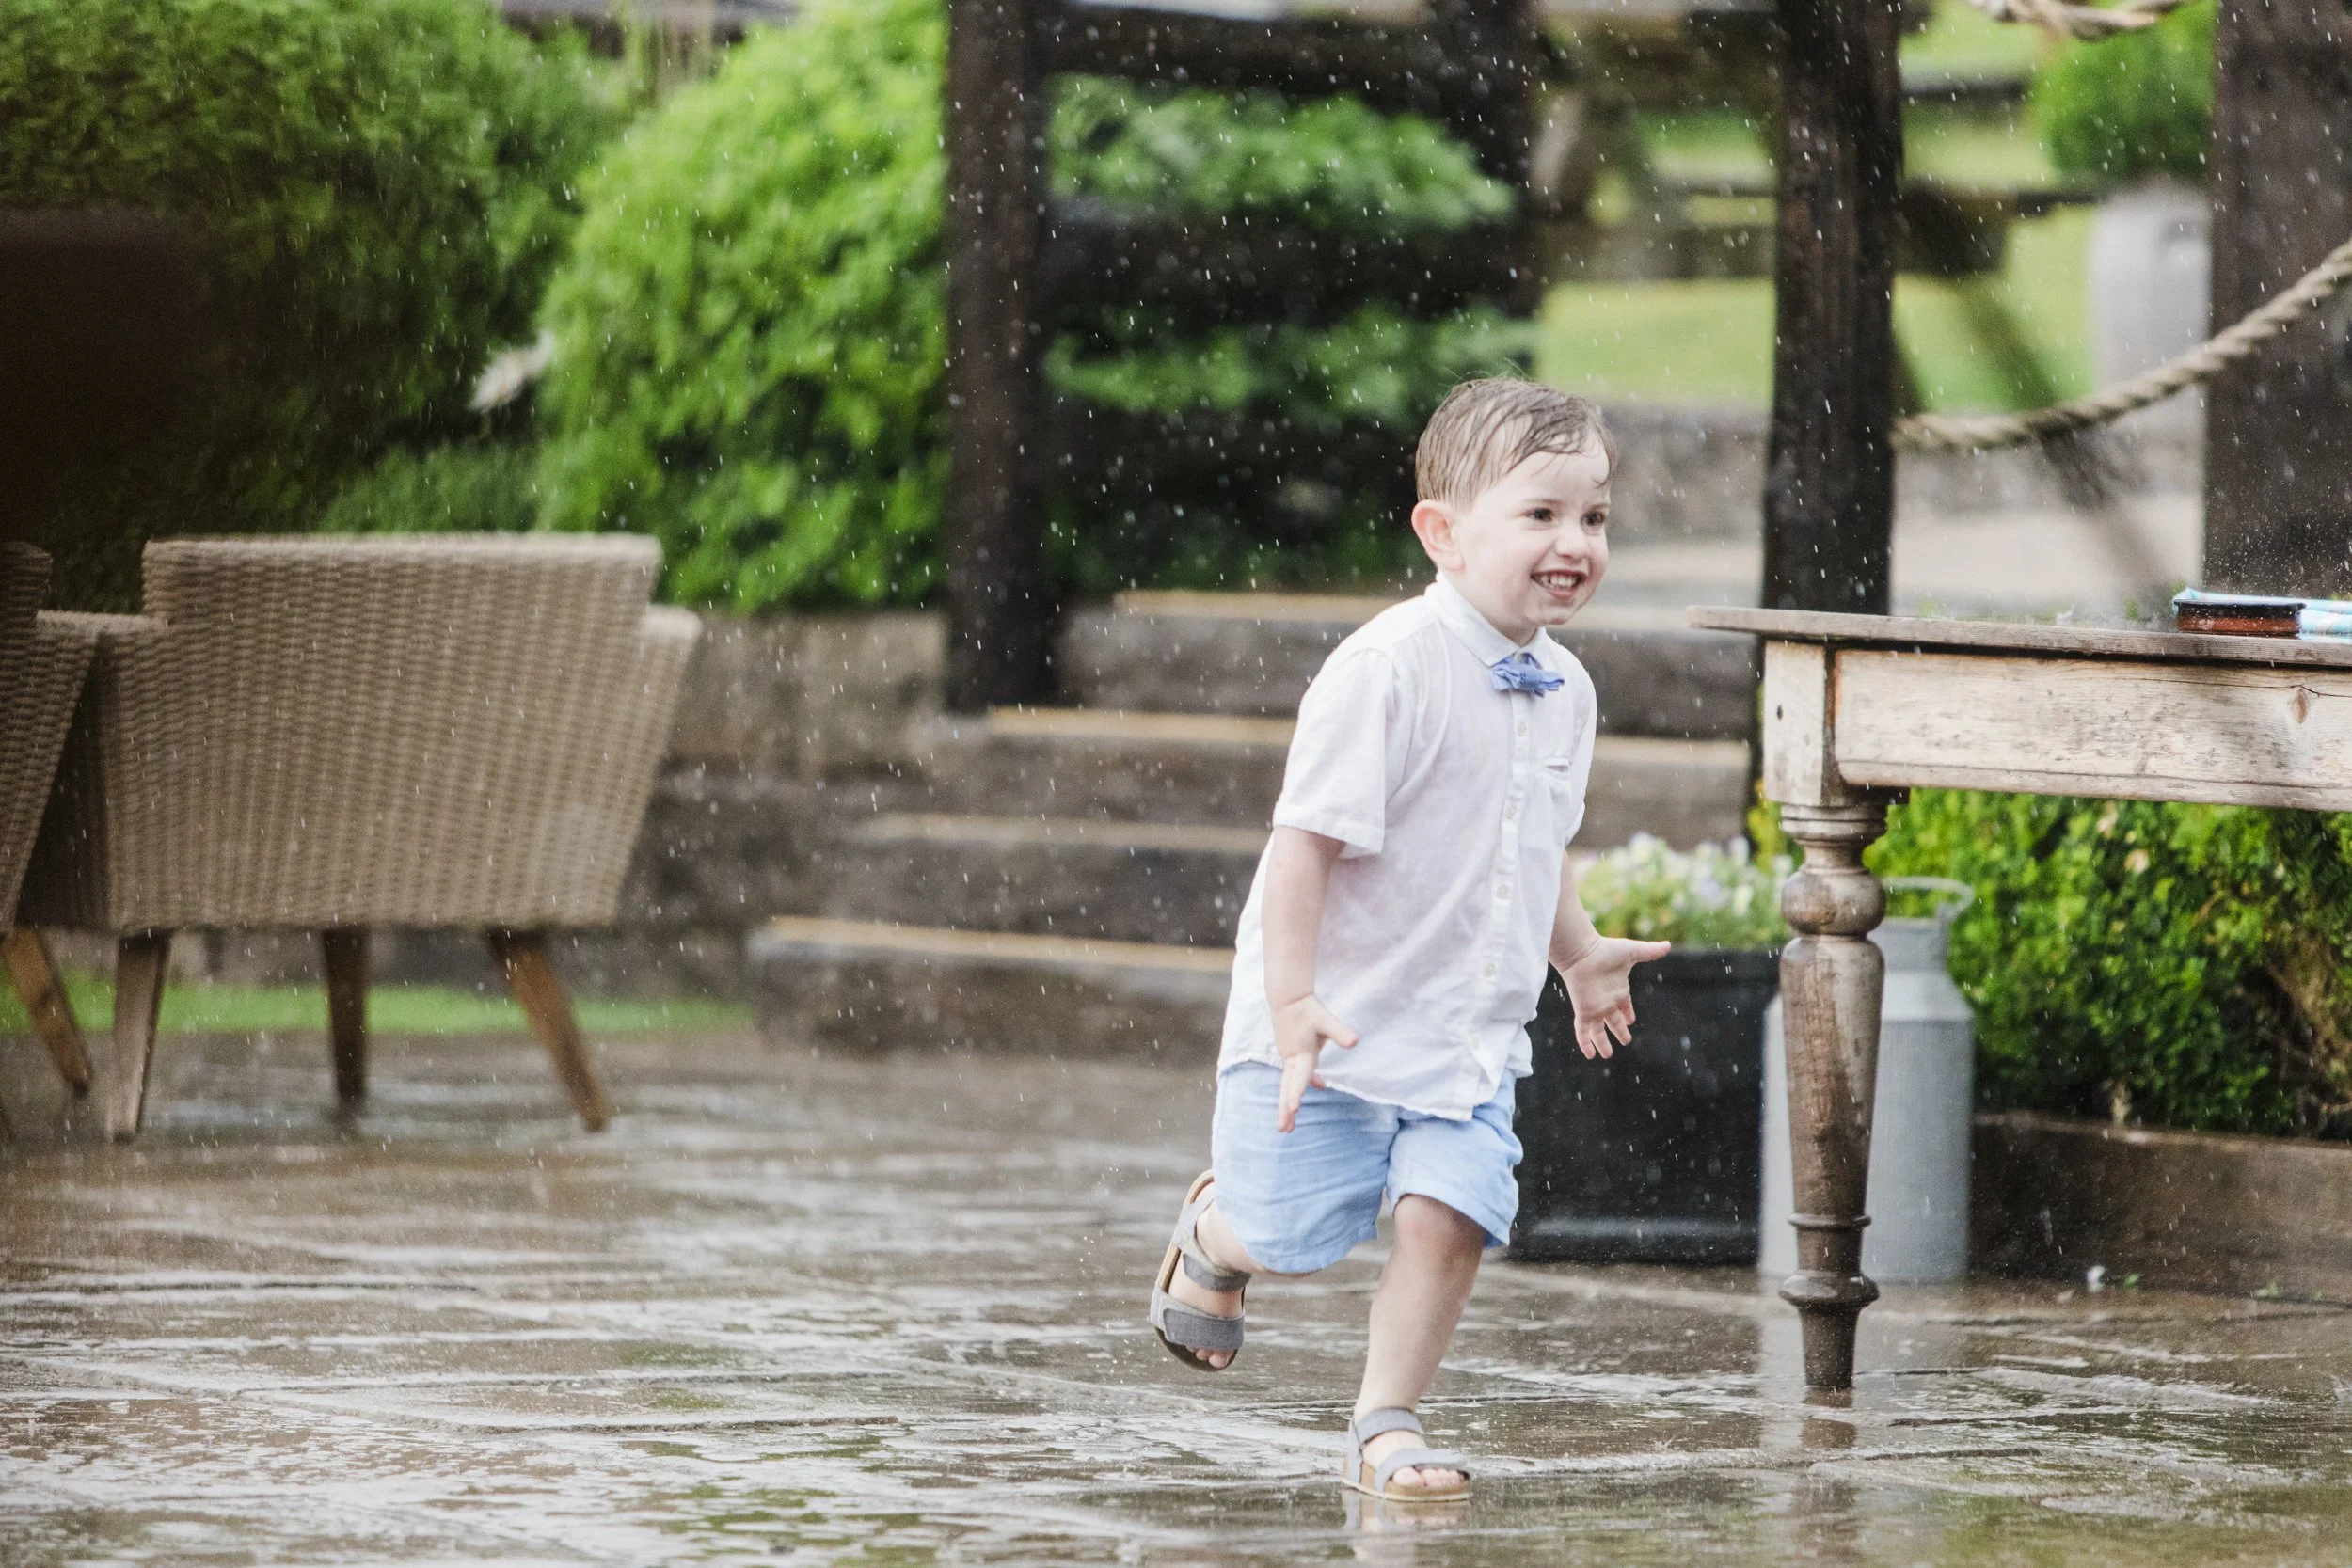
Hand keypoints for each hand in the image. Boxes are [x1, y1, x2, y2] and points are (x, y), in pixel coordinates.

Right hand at [1271, 993, 1358, 1132]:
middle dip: (1286, 1110)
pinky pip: (1294, 1076)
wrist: (1287, 997)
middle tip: (1283, 1130)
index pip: (1300, 1077)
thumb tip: (1355, 1042)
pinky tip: (1321, 1086)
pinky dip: (1299, 1087)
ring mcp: (1289, 1058)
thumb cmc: (1307, 1009)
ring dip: (1287, 1104)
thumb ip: (1339, 1032)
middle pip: (1288, 1088)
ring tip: (1288, 1126)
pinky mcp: (1290, 1055)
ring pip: (1288, 1085)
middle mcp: (1292, 1059)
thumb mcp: (1326, 1020)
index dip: (1298, 1093)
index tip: (1294, 1109)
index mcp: (1301, 1054)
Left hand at [1557, 936, 1671, 1059]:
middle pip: (1613, 1021)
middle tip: (1625, 1041)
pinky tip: (1589, 1055)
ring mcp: (1595, 1007)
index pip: (1624, 1005)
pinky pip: (1583, 1031)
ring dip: (1602, 1043)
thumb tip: (1668, 945)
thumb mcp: (1632, 952)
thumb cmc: (1606, 951)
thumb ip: (1650, 951)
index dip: (1627, 1013)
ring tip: (1607, 1055)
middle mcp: (1606, 1001)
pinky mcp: (1584, 1011)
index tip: (1630, 1020)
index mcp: (1618, 989)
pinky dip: (1585, 1043)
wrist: (1582, 952)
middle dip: (1619, 1031)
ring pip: (1598, 1030)